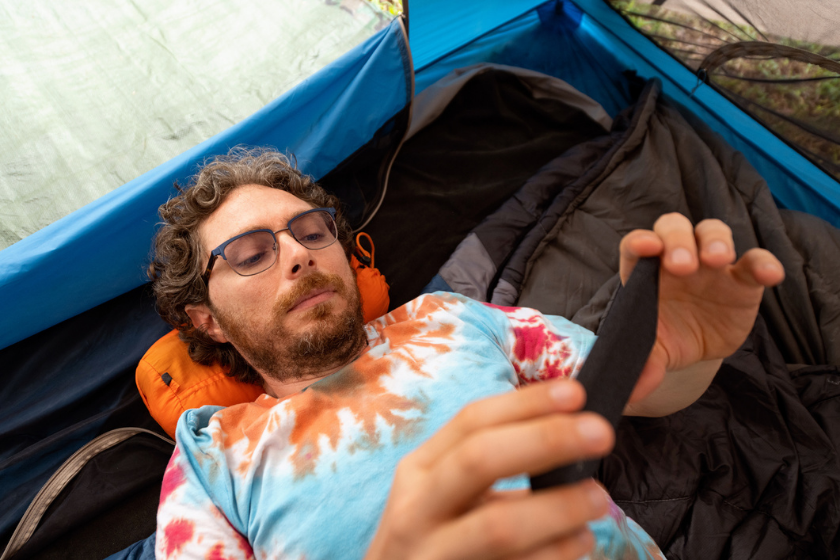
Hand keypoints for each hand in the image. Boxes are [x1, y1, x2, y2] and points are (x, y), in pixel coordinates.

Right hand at [364, 380, 613, 559]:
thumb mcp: (448, 494)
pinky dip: (553, 555)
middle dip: (545, 440)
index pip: (471, 421)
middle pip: (479, 459)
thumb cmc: (437, 538)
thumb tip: (575, 426)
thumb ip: (497, 463)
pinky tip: (578, 543)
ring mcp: (432, 555)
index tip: (576, 392)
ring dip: (558, 508)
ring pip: (499, 526)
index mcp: (420, 471)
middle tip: (601, 433)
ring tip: (598, 500)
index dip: (526, 403)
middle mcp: (417, 510)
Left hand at [620, 213, 784, 407]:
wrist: (694, 349)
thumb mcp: (651, 351)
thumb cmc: (665, 337)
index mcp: (645, 272)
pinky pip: (755, 262)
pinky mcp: (742, 280)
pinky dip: (764, 263)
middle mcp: (675, 259)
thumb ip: (641, 364)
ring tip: (716, 259)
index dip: (639, 243)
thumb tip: (628, 394)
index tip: (644, 247)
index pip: (637, 246)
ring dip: (714, 241)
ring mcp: (710, 265)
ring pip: (712, 234)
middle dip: (677, 241)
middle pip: (674, 229)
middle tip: (681, 265)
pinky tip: (769, 275)